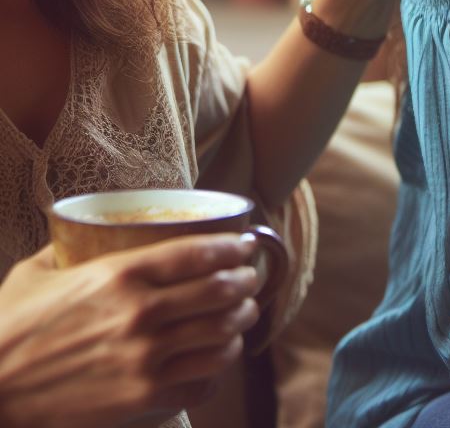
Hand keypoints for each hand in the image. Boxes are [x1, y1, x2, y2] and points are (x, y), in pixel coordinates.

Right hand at [0, 235, 261, 427]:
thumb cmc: (9, 326)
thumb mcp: (39, 272)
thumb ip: (76, 245)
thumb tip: (96, 224)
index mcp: (121, 274)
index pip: (201, 253)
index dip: (234, 247)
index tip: (246, 244)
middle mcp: (141, 314)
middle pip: (222, 292)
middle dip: (247, 281)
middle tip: (251, 278)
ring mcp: (145, 360)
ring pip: (221, 334)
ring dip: (241, 321)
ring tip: (243, 314)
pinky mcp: (142, 400)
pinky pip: (203, 379)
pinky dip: (220, 365)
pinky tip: (220, 356)